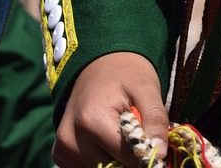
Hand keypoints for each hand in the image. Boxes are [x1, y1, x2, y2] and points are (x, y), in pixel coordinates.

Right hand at [52, 52, 168, 167]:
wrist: (99, 62)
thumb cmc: (125, 73)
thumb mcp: (147, 88)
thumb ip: (155, 120)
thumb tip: (159, 154)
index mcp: (91, 120)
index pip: (127, 159)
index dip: (145, 153)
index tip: (153, 141)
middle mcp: (70, 138)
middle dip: (128, 158)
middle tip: (136, 132)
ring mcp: (63, 148)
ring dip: (115, 159)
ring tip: (120, 132)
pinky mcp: (61, 153)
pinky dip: (101, 159)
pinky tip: (106, 139)